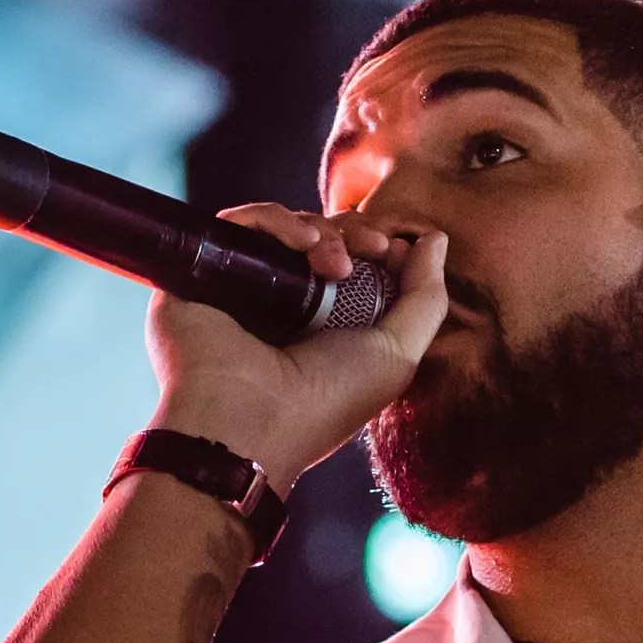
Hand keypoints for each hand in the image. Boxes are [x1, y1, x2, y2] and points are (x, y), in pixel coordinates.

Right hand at [145, 207, 449, 494]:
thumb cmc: (326, 400)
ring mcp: (247, 284)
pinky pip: (242, 222)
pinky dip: (277, 220)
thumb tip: (434, 239)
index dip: (380, 245)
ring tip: (334, 262)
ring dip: (324, 231)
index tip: (394, 249)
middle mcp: (288, 302)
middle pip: (326, 235)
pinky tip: (303, 243)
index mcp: (331, 322)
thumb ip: (425, 298)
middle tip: (373, 248)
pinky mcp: (208, 267)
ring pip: (288, 225)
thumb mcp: (397, 355)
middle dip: (357, 232)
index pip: (357, 259)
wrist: (248, 422)